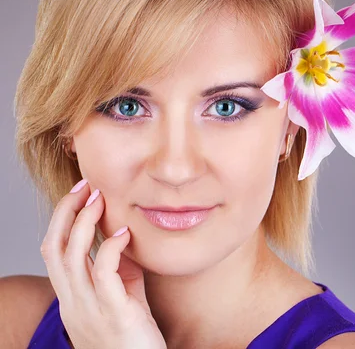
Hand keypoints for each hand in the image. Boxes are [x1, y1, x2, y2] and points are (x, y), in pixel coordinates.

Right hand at [40, 179, 166, 348]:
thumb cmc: (135, 337)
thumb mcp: (123, 298)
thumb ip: (119, 271)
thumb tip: (120, 238)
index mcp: (71, 298)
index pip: (54, 252)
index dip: (62, 220)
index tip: (79, 194)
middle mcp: (73, 303)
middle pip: (55, 248)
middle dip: (66, 212)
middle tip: (85, 186)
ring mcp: (90, 309)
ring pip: (73, 257)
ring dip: (85, 222)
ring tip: (99, 199)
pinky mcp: (115, 314)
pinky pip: (104, 275)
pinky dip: (110, 248)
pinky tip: (124, 233)